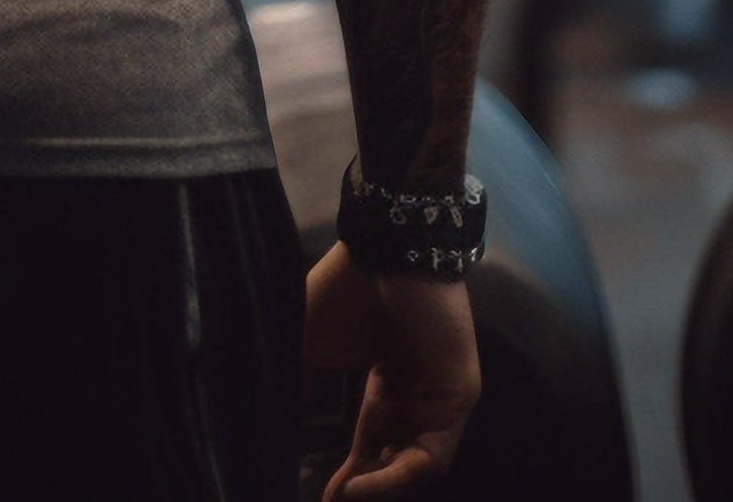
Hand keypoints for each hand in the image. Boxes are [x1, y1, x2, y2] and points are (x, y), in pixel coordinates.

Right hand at [301, 242, 479, 496]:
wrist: (388, 253)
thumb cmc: (349, 292)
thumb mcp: (313, 343)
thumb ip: (304, 383)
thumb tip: (276, 420)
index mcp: (386, 384)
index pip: (371, 443)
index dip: (348, 475)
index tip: (323, 495)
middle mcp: (414, 398)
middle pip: (394, 461)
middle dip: (365, 488)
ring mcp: (438, 402)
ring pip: (414, 467)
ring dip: (379, 488)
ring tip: (343, 496)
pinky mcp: (456, 402)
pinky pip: (430, 458)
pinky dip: (396, 478)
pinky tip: (362, 483)